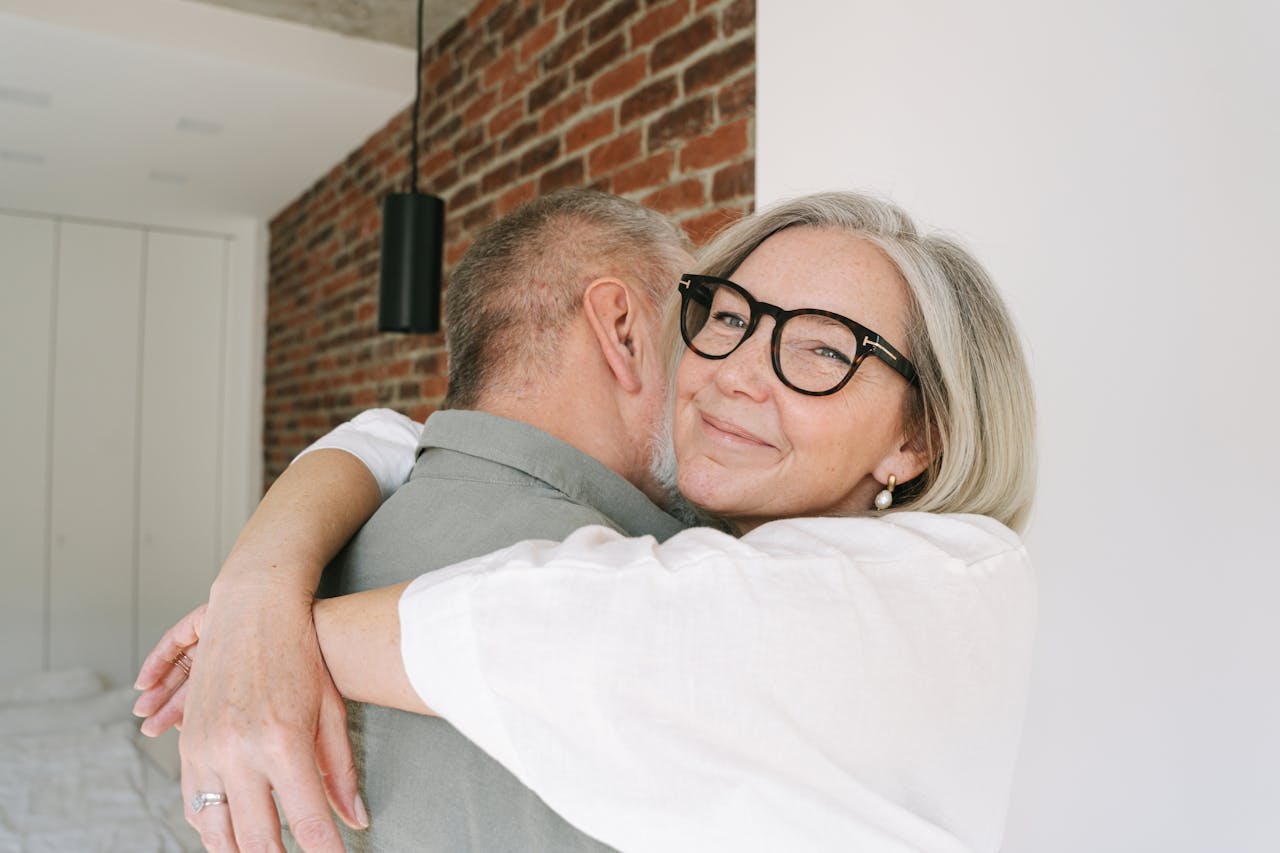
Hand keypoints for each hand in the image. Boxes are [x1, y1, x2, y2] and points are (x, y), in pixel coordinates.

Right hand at [134, 584, 366, 851]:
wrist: (253, 609)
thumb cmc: (301, 654)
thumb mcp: (331, 709)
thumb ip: (341, 770)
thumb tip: (357, 820)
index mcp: (282, 741)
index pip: (308, 822)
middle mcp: (239, 750)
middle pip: (258, 840)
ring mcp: (207, 748)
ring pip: (216, 831)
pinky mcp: (189, 744)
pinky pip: (194, 804)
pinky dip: (213, 828)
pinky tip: (234, 836)